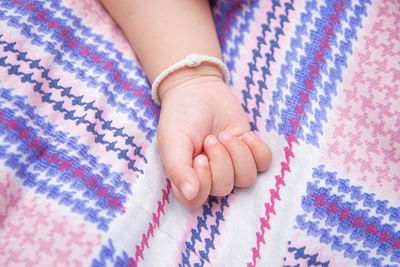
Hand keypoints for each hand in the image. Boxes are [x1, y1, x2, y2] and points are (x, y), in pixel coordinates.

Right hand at [157, 70, 271, 208]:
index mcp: (187, 178)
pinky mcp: (249, 151)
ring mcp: (232, 165)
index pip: (197, 201)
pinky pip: (264, 163)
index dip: (204, 182)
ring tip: (224, 134)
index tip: (200, 157)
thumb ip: (178, 169)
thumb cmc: (180, 116)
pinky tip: (245, 135)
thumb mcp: (173, 141)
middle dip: (220, 160)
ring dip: (238, 153)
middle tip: (210, 139)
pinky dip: (257, 149)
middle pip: (224, 188)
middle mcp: (210, 177)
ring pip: (247, 178)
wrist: (198, 90)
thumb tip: (190, 195)